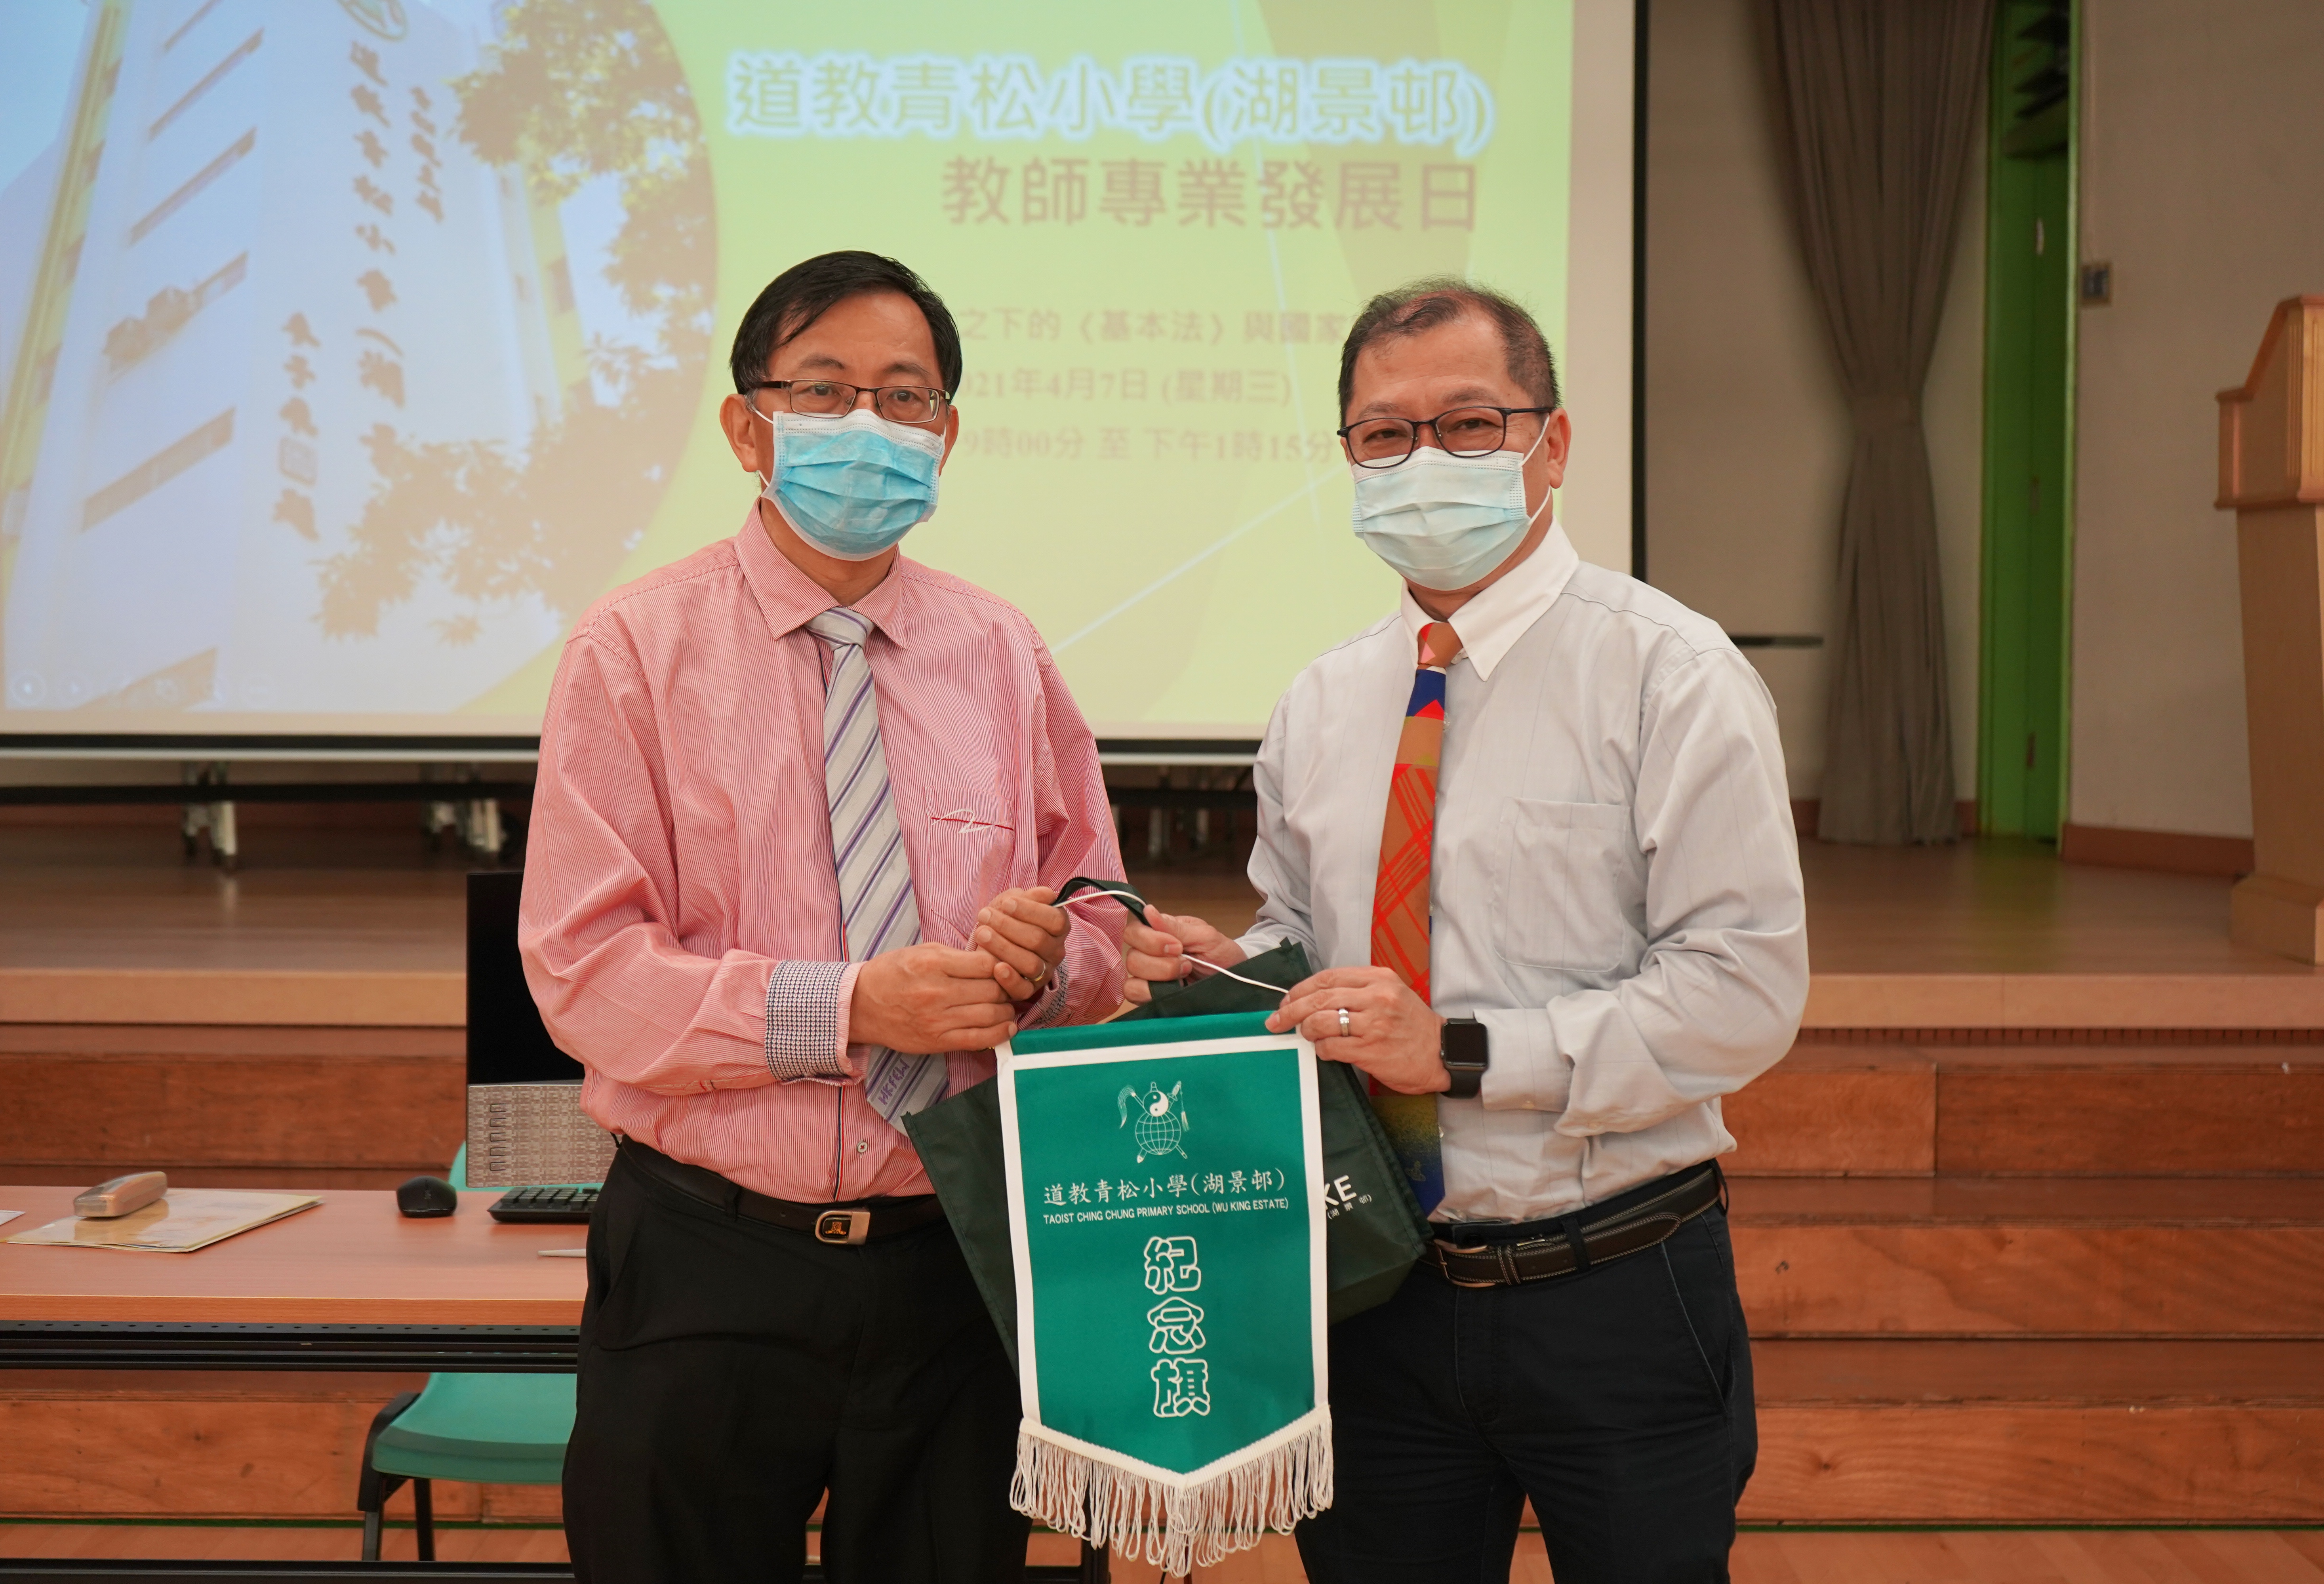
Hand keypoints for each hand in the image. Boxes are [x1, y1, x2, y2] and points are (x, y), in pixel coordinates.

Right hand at [849, 944, 1016, 1054]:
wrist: (861, 1005)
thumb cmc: (893, 974)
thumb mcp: (921, 952)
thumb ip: (956, 955)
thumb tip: (991, 961)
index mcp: (933, 964)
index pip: (986, 964)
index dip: (1000, 965)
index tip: (999, 968)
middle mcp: (937, 992)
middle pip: (992, 990)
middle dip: (1005, 988)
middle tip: (1005, 988)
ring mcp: (938, 1019)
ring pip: (991, 1014)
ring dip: (1006, 1010)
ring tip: (1005, 1006)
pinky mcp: (937, 1041)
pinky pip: (979, 1039)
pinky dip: (999, 1034)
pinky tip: (1007, 1027)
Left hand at [973, 886, 1068, 1001]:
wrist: (991, 940)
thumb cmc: (1007, 917)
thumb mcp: (1016, 902)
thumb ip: (1031, 897)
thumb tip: (1048, 895)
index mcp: (1058, 928)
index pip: (1055, 920)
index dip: (1031, 911)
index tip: (1006, 903)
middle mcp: (1055, 951)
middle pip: (1038, 940)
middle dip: (1009, 926)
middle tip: (985, 916)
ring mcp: (1043, 972)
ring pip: (1030, 963)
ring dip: (1003, 947)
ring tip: (982, 933)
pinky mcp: (1027, 990)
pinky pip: (1023, 989)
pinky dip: (1010, 979)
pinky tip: (996, 967)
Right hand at [1122, 907, 1244, 1004]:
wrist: (1234, 980)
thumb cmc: (1220, 953)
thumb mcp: (1204, 936)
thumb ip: (1174, 927)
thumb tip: (1148, 910)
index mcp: (1158, 932)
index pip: (1133, 932)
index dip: (1150, 941)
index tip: (1177, 946)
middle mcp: (1148, 954)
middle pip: (1131, 957)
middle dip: (1161, 964)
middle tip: (1187, 964)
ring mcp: (1148, 977)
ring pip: (1132, 980)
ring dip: (1160, 979)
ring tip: (1184, 976)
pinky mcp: (1150, 997)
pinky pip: (1135, 996)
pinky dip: (1152, 995)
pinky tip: (1173, 990)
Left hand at [1267, 967, 1446, 1093]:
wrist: (1443, 1052)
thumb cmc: (1412, 1025)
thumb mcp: (1391, 994)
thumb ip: (1358, 990)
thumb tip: (1314, 998)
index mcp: (1380, 979)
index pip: (1328, 978)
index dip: (1300, 989)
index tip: (1286, 1000)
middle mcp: (1377, 998)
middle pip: (1320, 998)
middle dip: (1291, 1010)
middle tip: (1276, 1020)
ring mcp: (1375, 1024)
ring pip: (1322, 1022)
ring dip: (1306, 1030)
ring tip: (1306, 1035)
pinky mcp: (1371, 1050)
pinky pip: (1332, 1047)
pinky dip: (1321, 1049)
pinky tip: (1324, 1050)